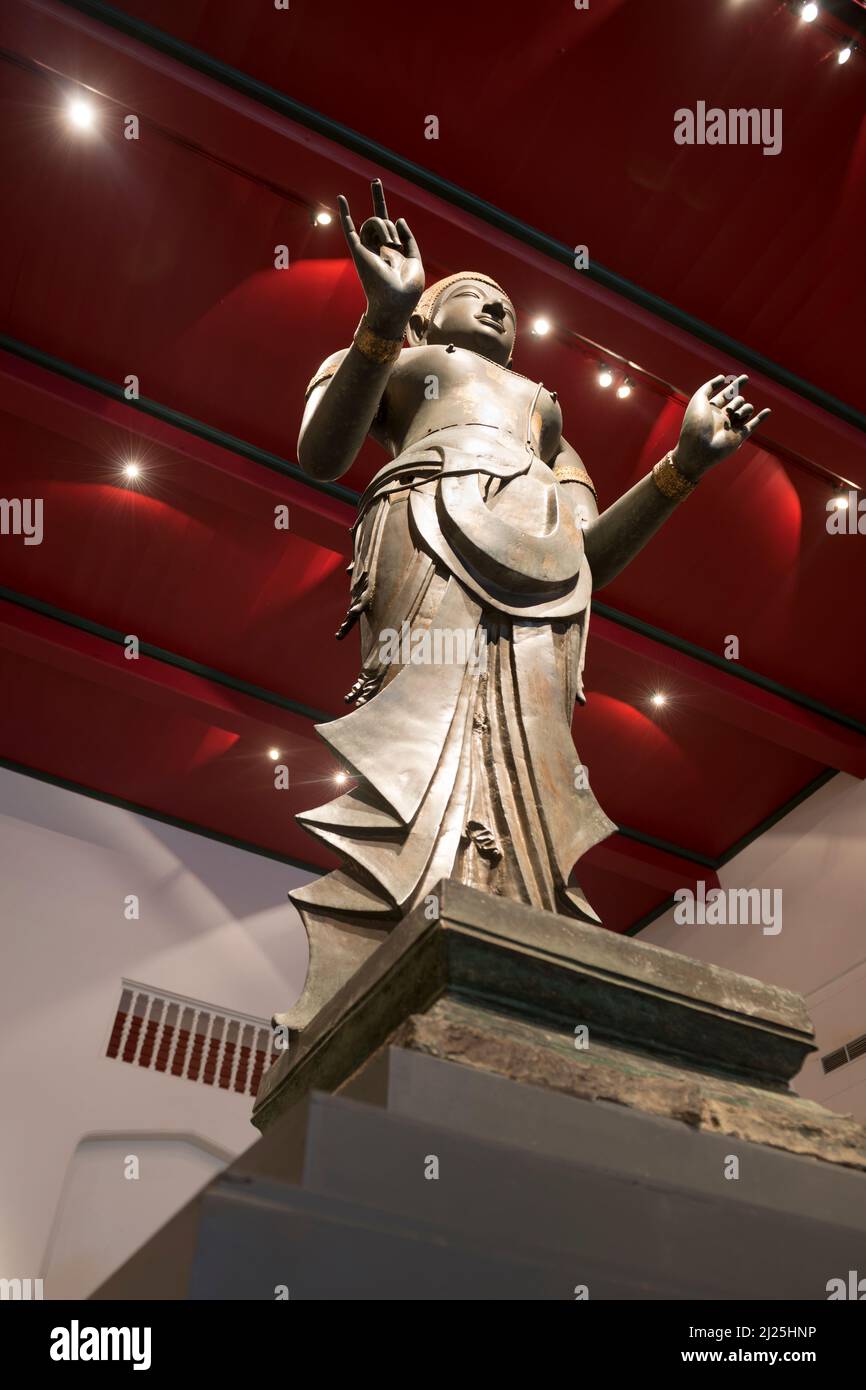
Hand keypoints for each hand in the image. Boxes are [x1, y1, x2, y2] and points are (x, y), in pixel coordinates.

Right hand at [338, 180, 423, 338]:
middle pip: (380, 218)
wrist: (395, 303)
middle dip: (388, 228)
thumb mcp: (415, 260)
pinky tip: (341, 196)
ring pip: (374, 221)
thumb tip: (398, 218)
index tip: (375, 181)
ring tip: (390, 248)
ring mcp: (366, 248)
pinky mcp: (358, 251)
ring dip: (384, 229)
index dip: (379, 200)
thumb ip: (408, 239)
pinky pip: (350, 229)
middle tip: (392, 247)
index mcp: (391, 248)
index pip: (384, 219)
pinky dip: (345, 213)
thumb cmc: (407, 289)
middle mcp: (376, 245)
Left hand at [674, 374, 770, 479]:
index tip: (745, 377)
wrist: (698, 448)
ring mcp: (731, 427)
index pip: (726, 394)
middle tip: (729, 411)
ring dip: (743, 409)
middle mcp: (722, 418)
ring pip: (746, 410)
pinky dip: (761, 418)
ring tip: (734, 416)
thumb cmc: (696, 423)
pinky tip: (768, 411)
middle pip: (738, 401)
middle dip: (736, 402)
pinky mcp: (739, 436)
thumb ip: (709, 386)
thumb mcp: (699, 399)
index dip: (736, 385)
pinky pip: (753, 425)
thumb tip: (723, 377)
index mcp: (711, 409)